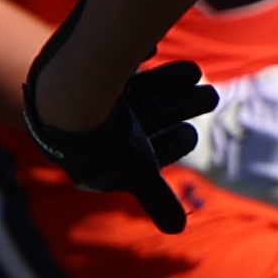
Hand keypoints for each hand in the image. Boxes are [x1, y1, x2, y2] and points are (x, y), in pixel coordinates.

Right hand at [23, 42, 216, 232]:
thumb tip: (178, 230)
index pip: (147, 150)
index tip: (192, 131)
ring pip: (140, 90)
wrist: (66, 99)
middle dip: (181, 106)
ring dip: (169, 81)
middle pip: (150, 116)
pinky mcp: (83, 73)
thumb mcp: (137, 172)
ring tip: (196, 71)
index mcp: (108, 155)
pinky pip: (113, 65)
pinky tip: (152, 47)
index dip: (174, 141)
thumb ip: (157, 199)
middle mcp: (99, 129)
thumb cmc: (103, 143)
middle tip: (211, 95)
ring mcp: (91, 101)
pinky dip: (136, 56)